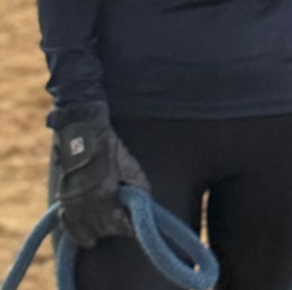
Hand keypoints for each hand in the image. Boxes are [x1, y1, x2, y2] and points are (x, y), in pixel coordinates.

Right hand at [51, 104, 150, 247]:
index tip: (134, 231)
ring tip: (106, 236)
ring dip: (97, 233)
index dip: (127, 229)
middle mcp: (87, 203)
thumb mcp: (130, 165)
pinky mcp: (63, 199)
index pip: (117, 223)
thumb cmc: (110, 147)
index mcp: (105, 194)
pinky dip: (77, 233)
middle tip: (123, 229)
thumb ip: (138, 186)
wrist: (83, 133)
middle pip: (102, 228)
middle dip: (114, 230)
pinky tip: (86, 240)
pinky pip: (69, 224)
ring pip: (86, 229)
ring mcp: (72, 202)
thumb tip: (145, 202)